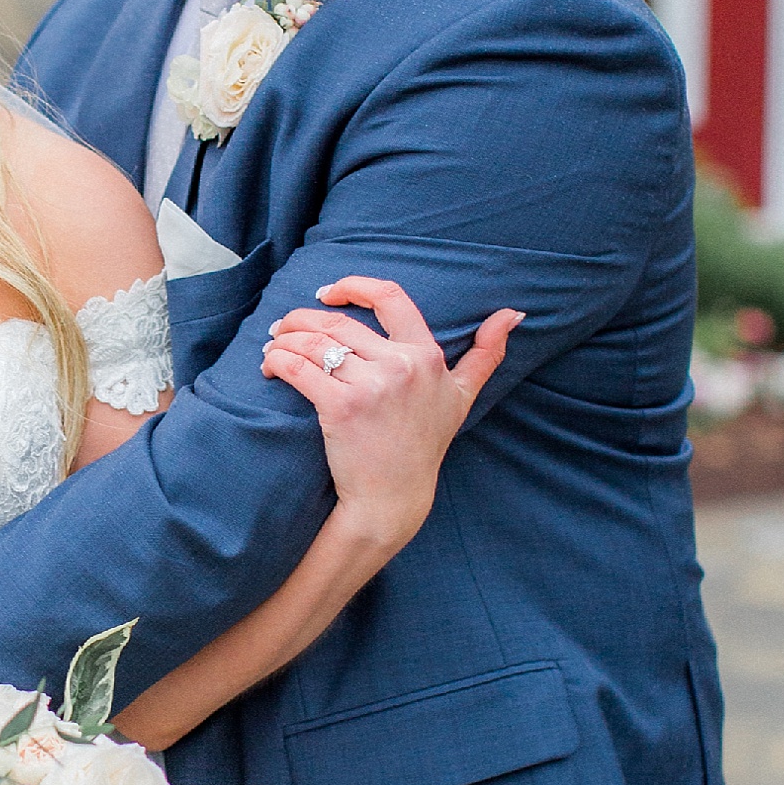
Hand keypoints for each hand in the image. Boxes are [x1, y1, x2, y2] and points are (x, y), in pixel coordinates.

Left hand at [261, 277, 522, 551]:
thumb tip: (513, 314)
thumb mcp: (463, 397)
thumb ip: (487, 354)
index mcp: (427, 356)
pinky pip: (299, 369)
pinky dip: (277, 362)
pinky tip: (270, 366)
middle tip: (283, 325)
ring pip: (314, 342)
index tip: (327, 293)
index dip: (353, 285)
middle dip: (301, 319)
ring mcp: (372, 386)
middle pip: (338, 322)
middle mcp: (403, 365)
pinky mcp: (341, 407)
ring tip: (273, 344)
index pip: (389, 297)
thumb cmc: (424, 446)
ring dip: (284, 338)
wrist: (394, 499)